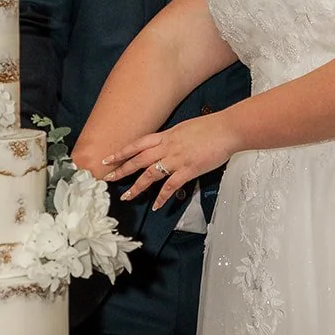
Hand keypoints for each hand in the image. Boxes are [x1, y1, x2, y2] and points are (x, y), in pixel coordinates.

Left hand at [103, 114, 240, 209]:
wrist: (227, 129)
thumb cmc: (210, 127)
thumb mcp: (185, 129)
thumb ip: (172, 138)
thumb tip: (165, 144)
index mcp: (166, 135)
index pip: (138, 144)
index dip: (122, 152)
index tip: (108, 158)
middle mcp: (167, 146)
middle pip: (138, 160)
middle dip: (122, 170)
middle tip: (108, 179)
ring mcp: (177, 159)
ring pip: (150, 174)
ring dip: (137, 187)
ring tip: (126, 197)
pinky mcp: (188, 169)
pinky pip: (171, 186)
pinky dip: (162, 197)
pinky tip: (157, 206)